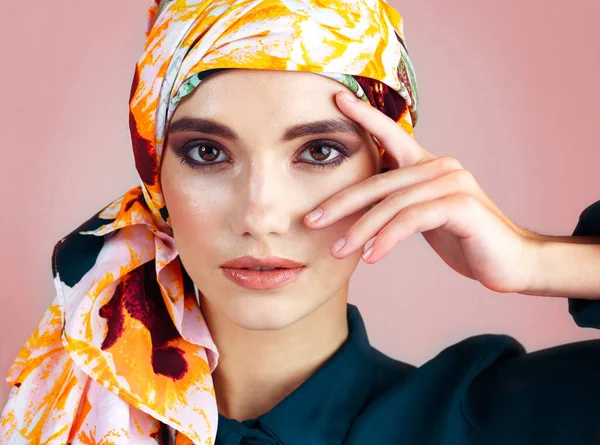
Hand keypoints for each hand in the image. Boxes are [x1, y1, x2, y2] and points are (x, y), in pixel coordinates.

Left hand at [303, 90, 539, 293]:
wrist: (511, 262)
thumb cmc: (464, 240)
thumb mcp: (424, 218)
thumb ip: (398, 205)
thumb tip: (359, 208)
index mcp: (428, 166)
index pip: (392, 135)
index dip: (365, 116)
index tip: (337, 99)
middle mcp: (440, 167)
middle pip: (378, 182)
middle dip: (340, 203)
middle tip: (312, 221)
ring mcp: (452, 183)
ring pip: (391, 204)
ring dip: (360, 231)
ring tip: (338, 251)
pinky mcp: (460, 205)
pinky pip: (411, 220)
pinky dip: (386, 239)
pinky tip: (371, 257)